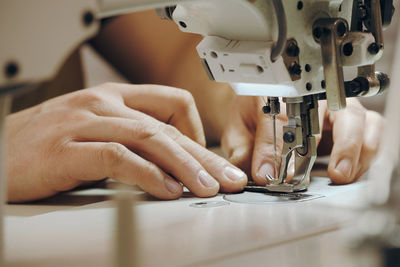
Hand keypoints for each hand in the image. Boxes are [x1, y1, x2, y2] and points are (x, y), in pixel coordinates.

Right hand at [7, 83, 246, 201]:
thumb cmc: (42, 146)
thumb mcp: (93, 132)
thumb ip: (129, 139)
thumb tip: (166, 164)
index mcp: (111, 97)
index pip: (172, 102)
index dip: (197, 130)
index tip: (207, 158)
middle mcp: (102, 104)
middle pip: (169, 126)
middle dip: (205, 155)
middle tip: (228, 179)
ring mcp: (85, 122)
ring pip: (151, 139)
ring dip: (186, 166)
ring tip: (208, 189)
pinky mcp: (69, 147)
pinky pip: (120, 157)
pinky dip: (148, 176)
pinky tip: (166, 191)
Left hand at [221, 96, 382, 184]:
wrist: (268, 106)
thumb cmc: (256, 117)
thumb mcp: (240, 131)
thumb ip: (243, 150)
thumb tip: (257, 171)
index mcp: (276, 93)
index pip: (276, 117)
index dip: (272, 147)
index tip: (267, 173)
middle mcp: (310, 95)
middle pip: (323, 112)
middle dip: (317, 145)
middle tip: (312, 172)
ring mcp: (333, 105)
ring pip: (354, 118)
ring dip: (350, 148)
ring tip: (340, 173)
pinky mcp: (353, 117)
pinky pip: (372, 127)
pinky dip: (367, 148)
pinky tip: (352, 168)